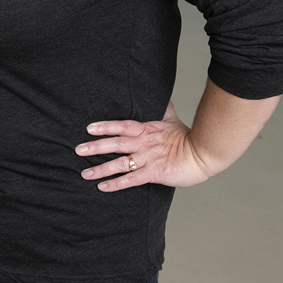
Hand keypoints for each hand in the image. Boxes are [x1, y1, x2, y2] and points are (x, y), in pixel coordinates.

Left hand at [78, 102, 215, 190]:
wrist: (205, 154)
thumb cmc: (189, 137)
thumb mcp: (172, 120)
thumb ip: (162, 109)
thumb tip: (159, 95)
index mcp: (147, 130)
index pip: (122, 126)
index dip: (105, 127)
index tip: (89, 128)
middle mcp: (144, 144)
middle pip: (116, 144)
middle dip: (95, 147)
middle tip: (78, 149)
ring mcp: (148, 159)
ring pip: (120, 163)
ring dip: (101, 169)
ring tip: (84, 173)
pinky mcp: (155, 173)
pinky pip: (131, 179)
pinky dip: (116, 184)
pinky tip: (102, 187)